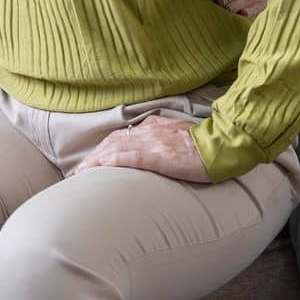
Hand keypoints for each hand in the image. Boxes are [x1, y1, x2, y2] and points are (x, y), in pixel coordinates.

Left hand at [72, 114, 210, 182]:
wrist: (220, 145)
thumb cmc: (203, 144)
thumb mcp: (178, 134)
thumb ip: (161, 137)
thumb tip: (147, 143)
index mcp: (153, 127)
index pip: (121, 136)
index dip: (104, 148)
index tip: (92, 159)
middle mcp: (148, 132)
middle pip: (113, 141)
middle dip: (94, 156)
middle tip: (79, 170)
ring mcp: (152, 143)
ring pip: (116, 148)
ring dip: (96, 160)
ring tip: (82, 172)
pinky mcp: (157, 156)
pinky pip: (130, 157)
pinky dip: (112, 160)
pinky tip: (100, 167)